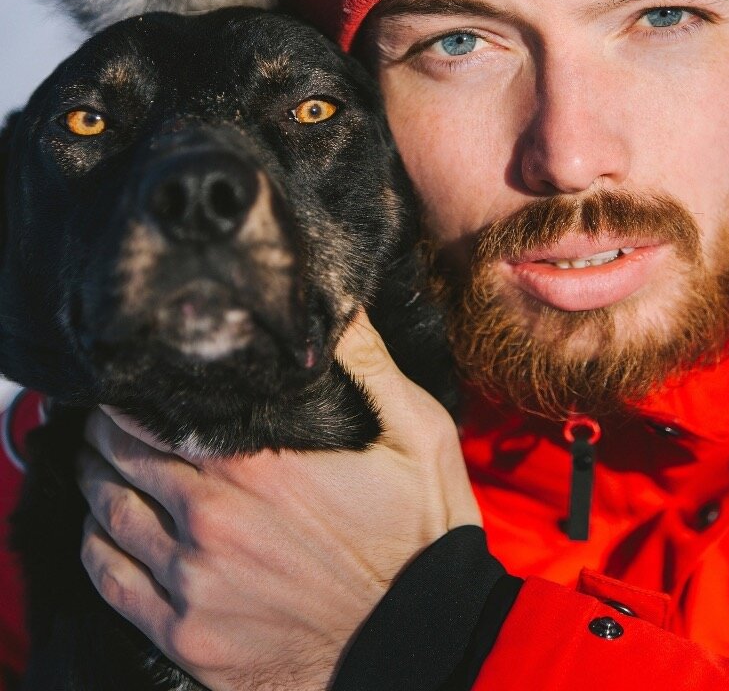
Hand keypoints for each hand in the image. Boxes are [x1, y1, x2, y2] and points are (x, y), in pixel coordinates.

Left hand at [76, 311, 480, 690]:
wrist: (424, 637)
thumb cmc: (420, 531)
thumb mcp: (416, 431)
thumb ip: (366, 361)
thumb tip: (334, 301)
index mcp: (256, 460)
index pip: (154, 409)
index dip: (133, 389)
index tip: (131, 377)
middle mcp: (212, 517)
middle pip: (120, 455)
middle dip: (107, 428)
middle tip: (107, 414)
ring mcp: (196, 582)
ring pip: (108, 514)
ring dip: (95, 479)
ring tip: (96, 461)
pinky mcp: (190, 636)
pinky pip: (112, 584)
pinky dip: (95, 548)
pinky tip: (100, 530)